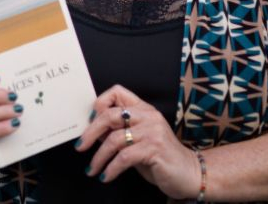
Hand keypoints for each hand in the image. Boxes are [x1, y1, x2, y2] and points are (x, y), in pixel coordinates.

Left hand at [75, 85, 199, 198]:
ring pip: (114, 139)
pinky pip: (124, 157)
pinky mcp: (155, 149)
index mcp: (144, 109)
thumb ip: (118, 132)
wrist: (187, 173)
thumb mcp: (136, 140)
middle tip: (80, 146)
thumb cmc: (159, 157)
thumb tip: (91, 130)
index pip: (117, 92)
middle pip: (110, 115)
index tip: (89, 121)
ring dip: (99, 157)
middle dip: (90, 132)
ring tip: (92, 169)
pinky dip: (111, 168)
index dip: (99, 103)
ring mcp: (153, 131)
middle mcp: (148, 116)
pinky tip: (106, 176)